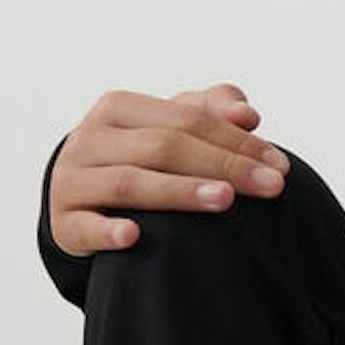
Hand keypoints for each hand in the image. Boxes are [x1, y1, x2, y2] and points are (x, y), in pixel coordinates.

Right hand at [46, 83, 292, 258]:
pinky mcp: (63, 224)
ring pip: (130, 183)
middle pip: (163, 147)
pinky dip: (109, 231)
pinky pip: (86, 227)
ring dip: (178, 191)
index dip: (236, 140)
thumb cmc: (139, 158)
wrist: (82, 198)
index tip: (280, 166)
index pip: (187, 119)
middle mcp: (89, 139)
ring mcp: (72, 181)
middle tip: (270, 186)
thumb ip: (209, 113)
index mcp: (119, 108)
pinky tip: (134, 236)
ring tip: (223, 200)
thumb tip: (247, 114)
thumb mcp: (170, 130)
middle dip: (223, 165)